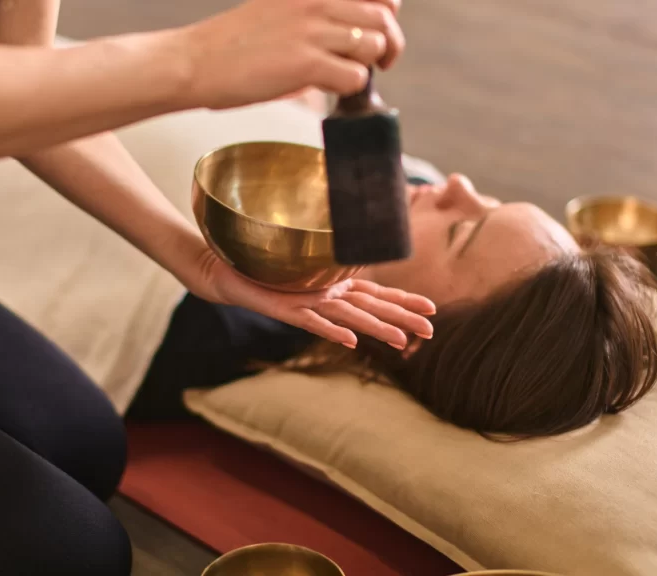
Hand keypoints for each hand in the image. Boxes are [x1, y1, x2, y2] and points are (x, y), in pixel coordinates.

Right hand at [182, 0, 405, 109]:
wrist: (195, 61)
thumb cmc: (234, 43)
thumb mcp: (279, 10)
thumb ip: (316, 15)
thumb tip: (357, 36)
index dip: (385, 12)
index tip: (376, 31)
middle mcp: (316, 1)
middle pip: (384, 17)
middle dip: (389, 45)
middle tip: (379, 64)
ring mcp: (312, 31)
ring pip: (374, 45)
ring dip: (367, 67)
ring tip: (345, 76)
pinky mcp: (306, 63)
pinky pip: (355, 77)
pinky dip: (348, 89)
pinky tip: (328, 90)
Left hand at [193, 249, 433, 349]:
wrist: (223, 271)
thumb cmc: (262, 261)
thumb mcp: (301, 248)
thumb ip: (326, 244)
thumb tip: (351, 220)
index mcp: (335, 284)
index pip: (378, 294)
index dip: (404, 301)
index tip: (432, 310)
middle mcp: (327, 297)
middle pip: (372, 308)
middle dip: (401, 320)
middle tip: (430, 333)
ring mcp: (308, 305)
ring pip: (349, 317)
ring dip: (375, 329)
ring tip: (400, 341)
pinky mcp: (286, 309)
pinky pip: (312, 321)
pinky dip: (331, 330)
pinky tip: (350, 341)